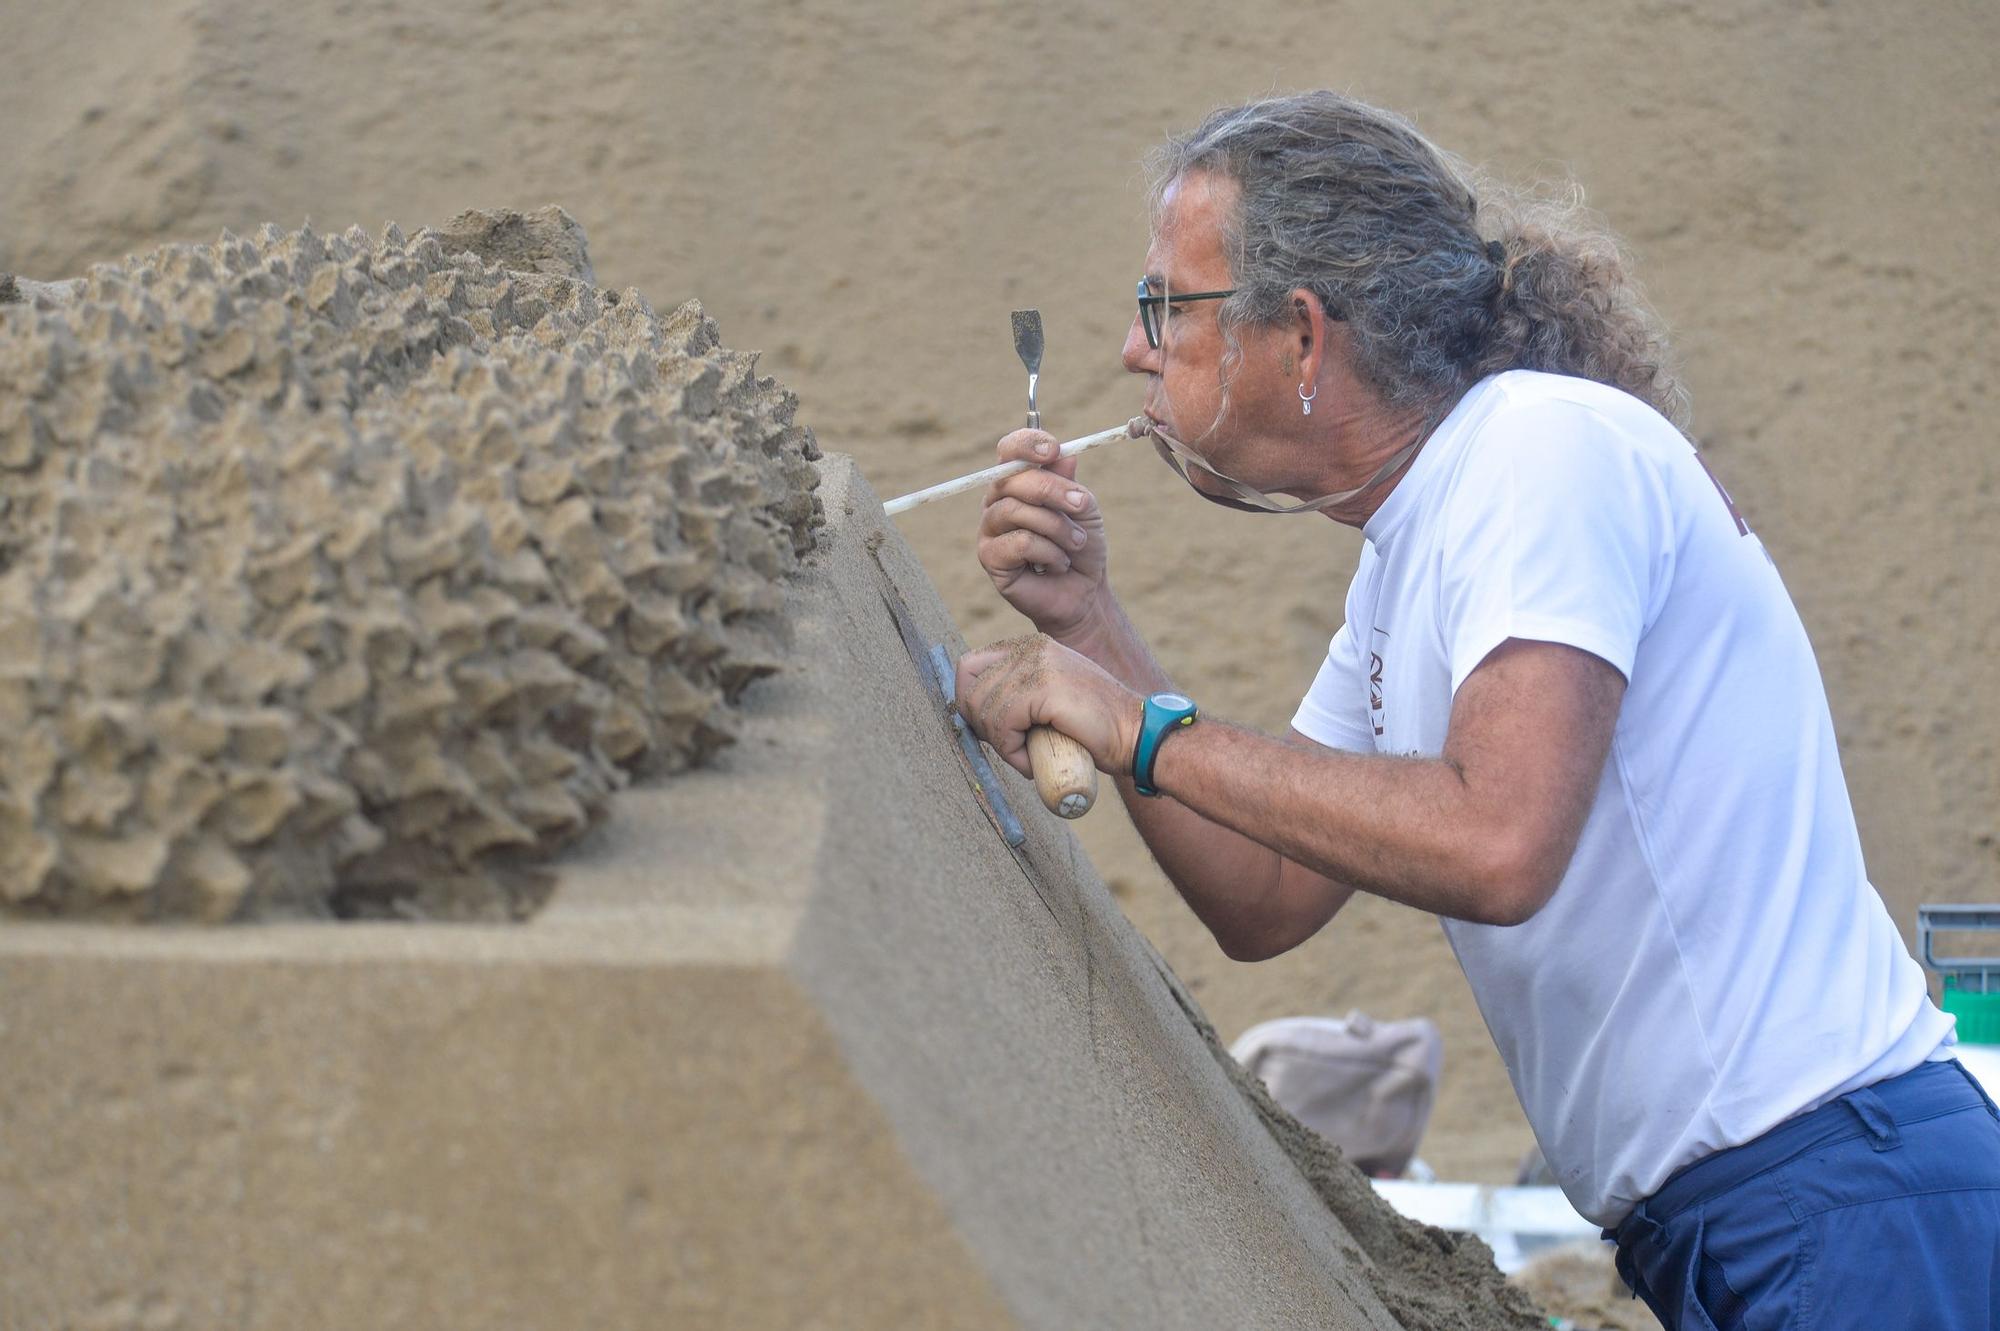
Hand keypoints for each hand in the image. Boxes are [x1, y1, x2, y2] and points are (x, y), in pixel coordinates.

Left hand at [957, 634, 1142, 781]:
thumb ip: (1016, 695)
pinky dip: (1010, 751)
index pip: (969, 667)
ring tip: (1027, 756)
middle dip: (981, 725)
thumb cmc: (1092, 729)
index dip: (970, 703)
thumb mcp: (1046, 701)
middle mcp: (1031, 648)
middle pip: (969, 686)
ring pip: (983, 708)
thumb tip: (971, 711)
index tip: (994, 730)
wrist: (1136, 735)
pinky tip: (1031, 760)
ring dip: (999, 743)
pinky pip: (1002, 723)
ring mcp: (1038, 664)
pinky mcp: (1044, 687)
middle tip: (1010, 746)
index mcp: (1030, 647)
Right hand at [977, 429, 1108, 641]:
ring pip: (1014, 510)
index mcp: (1017, 482)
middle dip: (1051, 489)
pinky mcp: (989, 557)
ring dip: (1055, 526)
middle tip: (1081, 504)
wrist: (1085, 592)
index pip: (1009, 450)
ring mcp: (990, 529)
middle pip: (1010, 479)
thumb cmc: (1080, 546)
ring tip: (1076, 543)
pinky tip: (1058, 564)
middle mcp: (997, 501)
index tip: (1054, 450)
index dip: (1027, 444)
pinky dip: (1048, 552)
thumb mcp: (1083, 508)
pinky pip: (1018, 542)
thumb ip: (1069, 482)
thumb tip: (1065, 455)